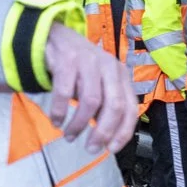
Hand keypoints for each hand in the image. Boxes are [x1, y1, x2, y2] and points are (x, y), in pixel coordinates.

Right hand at [40, 25, 131, 153]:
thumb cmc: (80, 68)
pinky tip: (55, 121)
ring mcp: (89, 62)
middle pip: (114, 106)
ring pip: (90, 101)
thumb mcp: (99, 85)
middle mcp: (109, 67)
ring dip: (79, 124)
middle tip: (91, 148)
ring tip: (70, 136)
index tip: (112, 149)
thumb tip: (108, 139)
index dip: (123, 132)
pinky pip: (64, 92)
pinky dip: (59, 110)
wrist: (56, 38)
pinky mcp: (67, 60)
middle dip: (103, 132)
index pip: (130, 108)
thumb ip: (105, 107)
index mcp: (121, 76)